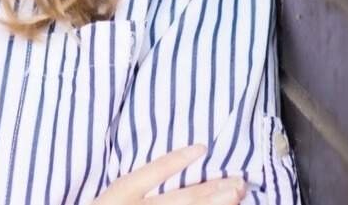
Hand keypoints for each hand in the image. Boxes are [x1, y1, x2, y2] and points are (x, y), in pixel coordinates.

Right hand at [93, 144, 247, 202]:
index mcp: (122, 193)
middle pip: (182, 199)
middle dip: (213, 190)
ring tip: (236, 194)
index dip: (179, 159)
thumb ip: (133, 184)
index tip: (202, 147)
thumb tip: (162, 168)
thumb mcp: (109, 195)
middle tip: (239, 181)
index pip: (154, 171)